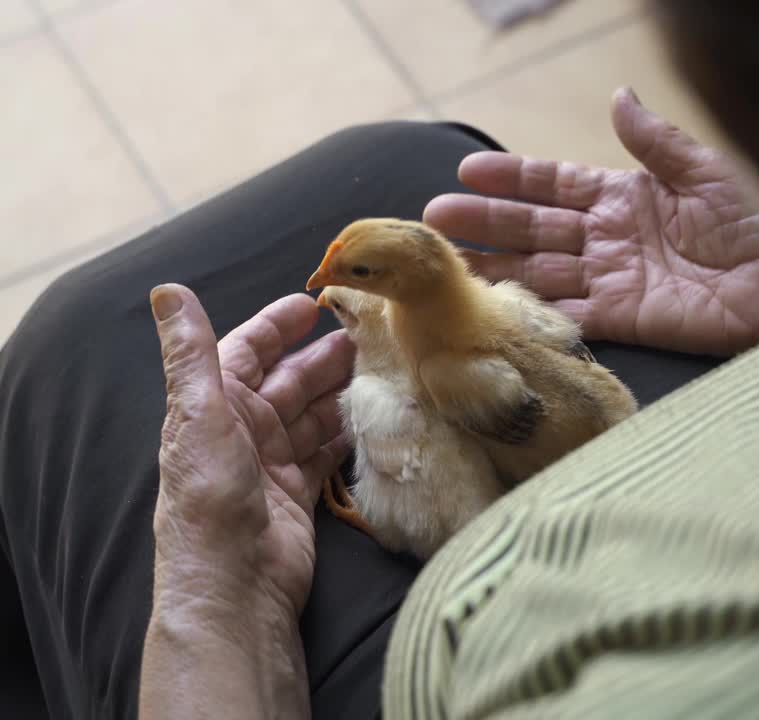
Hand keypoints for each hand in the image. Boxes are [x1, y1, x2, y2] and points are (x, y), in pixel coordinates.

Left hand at [141, 286, 352, 718]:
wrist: (235, 583)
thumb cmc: (211, 497)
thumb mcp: (198, 414)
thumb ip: (190, 352)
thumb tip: (166, 289)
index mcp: (213, 406)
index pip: (247, 351)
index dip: (277, 325)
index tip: (315, 303)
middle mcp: (241, 431)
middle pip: (288, 381)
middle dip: (324, 357)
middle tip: (369, 336)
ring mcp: (271, 464)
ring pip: (311, 414)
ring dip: (341, 392)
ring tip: (381, 371)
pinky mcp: (298, 493)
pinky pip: (325, 452)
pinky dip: (347, 434)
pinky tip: (374, 419)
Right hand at [425, 88, 758, 355]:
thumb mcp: (703, 169)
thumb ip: (654, 142)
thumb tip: (617, 97)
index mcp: (627, 195)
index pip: (556, 184)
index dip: (513, 179)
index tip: (467, 170)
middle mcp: (612, 237)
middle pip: (536, 229)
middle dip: (487, 223)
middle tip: (435, 218)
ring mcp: (616, 280)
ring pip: (543, 271)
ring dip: (497, 267)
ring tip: (449, 263)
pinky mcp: (628, 319)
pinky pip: (572, 314)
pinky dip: (536, 310)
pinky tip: (496, 306)